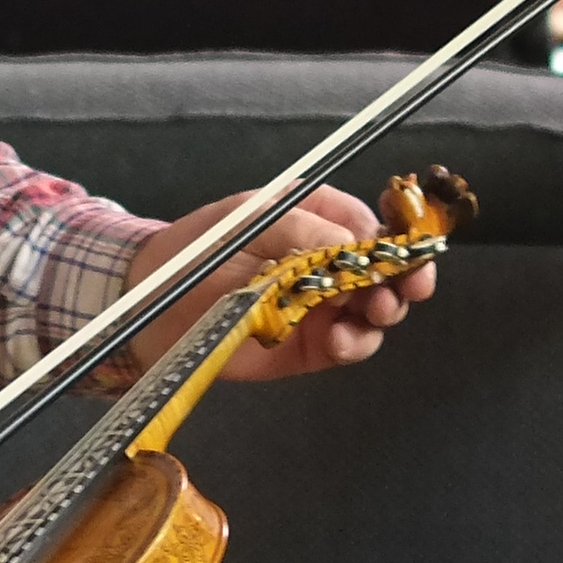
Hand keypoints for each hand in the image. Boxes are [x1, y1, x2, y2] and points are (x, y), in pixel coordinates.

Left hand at [120, 182, 434, 383]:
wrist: (155, 305)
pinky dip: (355, 344)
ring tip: (371, 315)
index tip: (407, 252)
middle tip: (407, 290)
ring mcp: (323, 304)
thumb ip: (301, 228)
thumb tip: (354, 242)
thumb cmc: (198, 250)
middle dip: (404, 279)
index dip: (396, 239)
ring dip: (383, 313)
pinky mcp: (311, 344)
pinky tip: (340, 340)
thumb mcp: (248, 222)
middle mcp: (328, 261)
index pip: (373, 225)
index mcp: (316, 218)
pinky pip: (350, 344)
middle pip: (388, 270)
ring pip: (376, 310)